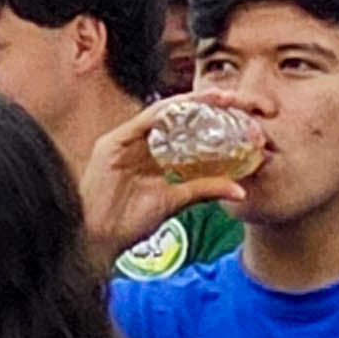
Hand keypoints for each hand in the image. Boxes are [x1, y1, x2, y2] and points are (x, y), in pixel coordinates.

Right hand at [79, 99, 247, 262]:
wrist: (98, 240)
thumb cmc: (129, 223)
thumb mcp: (174, 202)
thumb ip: (203, 190)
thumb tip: (240, 191)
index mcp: (152, 156)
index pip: (183, 130)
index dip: (208, 118)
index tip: (237, 113)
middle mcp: (138, 144)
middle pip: (174, 118)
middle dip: (203, 104)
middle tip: (232, 98)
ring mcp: (124, 142)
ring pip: (160, 114)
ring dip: (189, 103)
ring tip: (217, 97)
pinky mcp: (112, 143)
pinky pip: (141, 122)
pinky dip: (164, 114)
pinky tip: (186, 108)